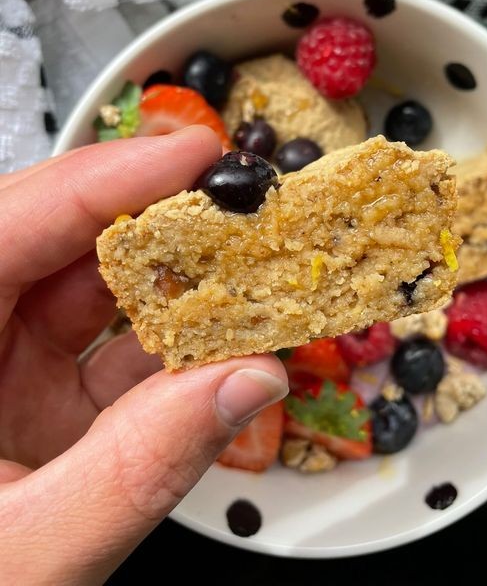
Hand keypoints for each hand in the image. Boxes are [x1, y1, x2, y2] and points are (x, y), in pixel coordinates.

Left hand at [0, 127, 287, 584]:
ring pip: (87, 292)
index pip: (8, 225)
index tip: (194, 156)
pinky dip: (168, 349)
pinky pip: (106, 351)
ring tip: (242, 272)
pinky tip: (218, 349)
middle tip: (233, 207)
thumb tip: (247, 381)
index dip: (106, 180)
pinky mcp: (32, 399)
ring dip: (170, 285)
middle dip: (151, 221)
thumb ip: (134, 471)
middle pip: (55, 244)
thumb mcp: (22, 556)